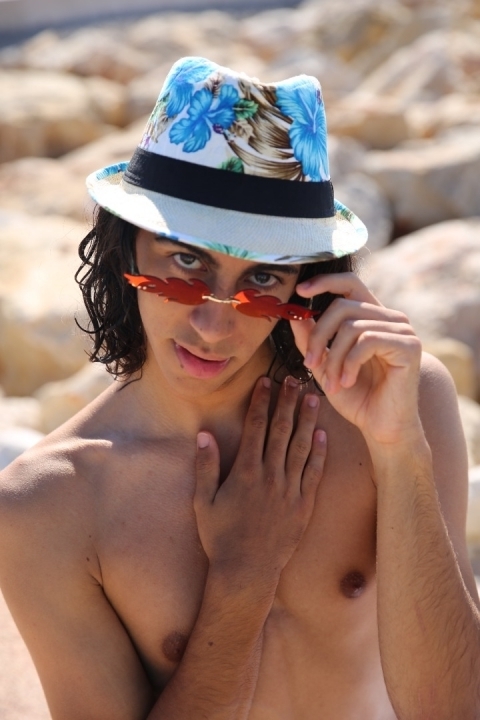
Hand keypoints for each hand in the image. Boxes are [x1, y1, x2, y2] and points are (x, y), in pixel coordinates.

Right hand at [194, 377, 325, 584]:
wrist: (246, 572)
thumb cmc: (220, 538)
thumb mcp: (203, 502)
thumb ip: (205, 467)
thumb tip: (204, 434)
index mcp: (245, 472)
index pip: (255, 428)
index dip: (261, 402)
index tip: (266, 382)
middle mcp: (270, 477)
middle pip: (281, 431)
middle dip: (287, 403)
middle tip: (294, 380)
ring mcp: (290, 491)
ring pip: (301, 447)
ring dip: (307, 421)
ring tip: (313, 399)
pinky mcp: (303, 506)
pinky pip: (313, 474)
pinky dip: (319, 454)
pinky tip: (323, 436)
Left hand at [290, 273, 422, 446]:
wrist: (382, 428)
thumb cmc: (356, 397)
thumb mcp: (325, 366)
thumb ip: (311, 341)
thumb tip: (294, 315)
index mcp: (372, 317)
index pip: (350, 283)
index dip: (324, 282)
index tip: (300, 292)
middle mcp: (390, 318)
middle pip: (342, 307)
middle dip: (318, 335)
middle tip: (309, 364)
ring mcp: (402, 330)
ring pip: (351, 326)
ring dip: (333, 358)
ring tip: (331, 383)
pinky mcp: (409, 346)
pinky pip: (367, 341)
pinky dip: (349, 363)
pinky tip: (347, 381)